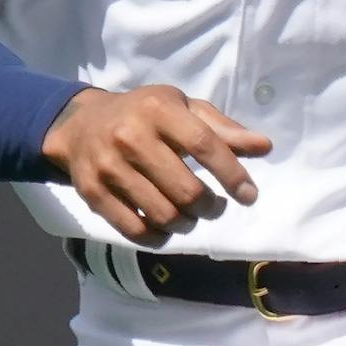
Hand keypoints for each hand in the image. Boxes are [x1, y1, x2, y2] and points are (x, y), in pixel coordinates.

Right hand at [41, 85, 273, 245]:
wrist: (81, 125)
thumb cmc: (145, 114)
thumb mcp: (183, 108)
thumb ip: (223, 129)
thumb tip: (264, 147)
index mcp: (158, 109)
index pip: (204, 145)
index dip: (231, 173)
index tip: (249, 195)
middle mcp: (131, 137)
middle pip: (185, 190)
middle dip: (210, 207)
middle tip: (216, 207)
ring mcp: (108, 167)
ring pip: (162, 214)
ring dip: (187, 224)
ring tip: (193, 216)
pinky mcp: (92, 194)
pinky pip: (135, 230)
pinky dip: (159, 237)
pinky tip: (168, 227)